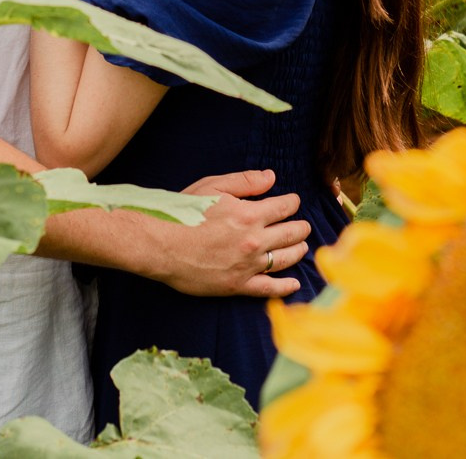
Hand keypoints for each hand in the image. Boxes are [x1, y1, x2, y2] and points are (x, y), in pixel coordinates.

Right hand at [148, 169, 309, 298]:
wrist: (162, 245)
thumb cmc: (183, 212)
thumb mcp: (212, 186)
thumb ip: (244, 181)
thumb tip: (271, 177)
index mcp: (249, 214)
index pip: (283, 207)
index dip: (292, 203)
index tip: (294, 201)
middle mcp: (254, 240)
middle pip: (290, 233)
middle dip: (300, 227)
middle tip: (303, 225)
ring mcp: (248, 265)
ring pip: (285, 259)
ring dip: (298, 251)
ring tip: (302, 246)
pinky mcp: (238, 286)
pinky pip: (269, 288)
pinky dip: (285, 286)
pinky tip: (294, 283)